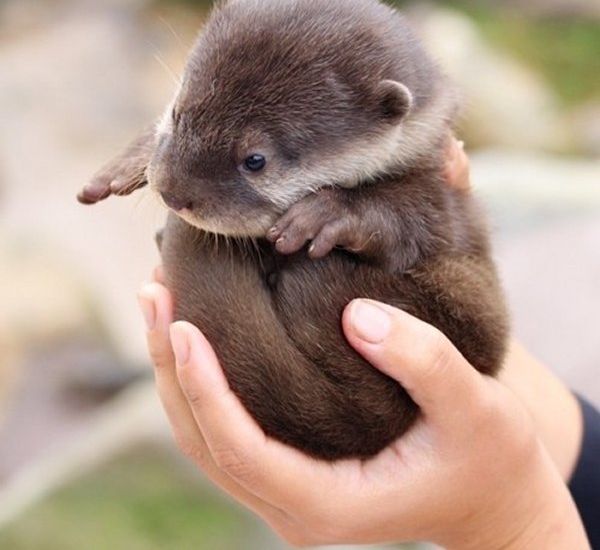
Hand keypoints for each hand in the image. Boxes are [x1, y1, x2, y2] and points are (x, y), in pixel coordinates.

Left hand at [138, 282, 588, 548]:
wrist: (493, 497)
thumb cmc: (489, 458)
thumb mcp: (476, 408)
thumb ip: (422, 362)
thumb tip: (356, 315)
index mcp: (331, 504)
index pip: (241, 449)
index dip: (206, 389)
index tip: (183, 326)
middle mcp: (294, 505)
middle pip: (205, 440)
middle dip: (172, 369)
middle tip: (155, 295)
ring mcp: (288, 489)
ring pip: (206, 435)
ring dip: (176, 371)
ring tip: (160, 304)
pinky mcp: (291, 466)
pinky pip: (228, 426)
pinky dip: (203, 380)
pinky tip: (195, 335)